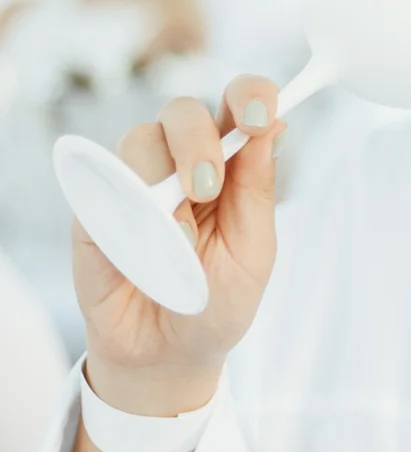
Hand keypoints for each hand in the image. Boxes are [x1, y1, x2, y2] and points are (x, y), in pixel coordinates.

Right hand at [75, 75, 282, 415]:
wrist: (167, 356)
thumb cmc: (215, 302)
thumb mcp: (252, 252)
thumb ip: (257, 190)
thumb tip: (274, 127)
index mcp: (230, 165)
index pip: (239, 104)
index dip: (251, 95)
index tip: (261, 115)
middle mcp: (181, 162)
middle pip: (182, 111)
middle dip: (198, 141)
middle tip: (208, 187)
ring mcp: (134, 180)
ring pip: (140, 139)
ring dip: (162, 180)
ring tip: (177, 237)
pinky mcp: (95, 204)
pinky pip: (102, 181)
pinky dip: (125, 208)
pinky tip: (140, 244)